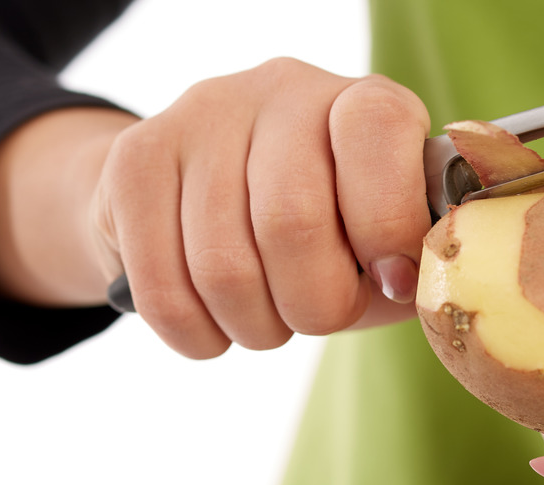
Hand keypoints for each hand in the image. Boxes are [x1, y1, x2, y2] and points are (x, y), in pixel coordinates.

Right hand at [89, 58, 431, 357]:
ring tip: (268, 319)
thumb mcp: (380, 242)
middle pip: (291, 221)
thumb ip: (406, 259)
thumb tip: (408, 282)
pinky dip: (198, 334)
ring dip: (256, 328)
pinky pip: (162, 288)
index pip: (377, 132)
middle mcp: (281, 91)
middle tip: (319, 314)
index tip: (390, 280)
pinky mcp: (135, 160)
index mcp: (362, 100)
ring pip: (222, 267)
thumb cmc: (323, 232)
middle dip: (315, 306)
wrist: (207, 204)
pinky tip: (216, 326)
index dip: (388, 226)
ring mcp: (201, 117)